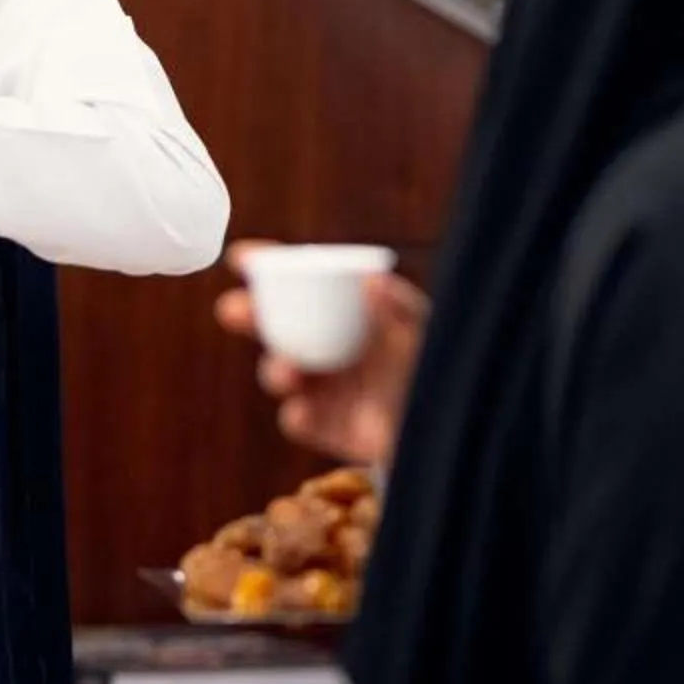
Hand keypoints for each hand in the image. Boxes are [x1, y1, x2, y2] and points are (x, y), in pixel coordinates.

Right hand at [214, 239, 429, 469]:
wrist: (450, 426)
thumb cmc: (435, 369)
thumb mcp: (425, 331)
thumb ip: (400, 308)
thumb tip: (373, 282)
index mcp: (342, 310)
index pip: (299, 281)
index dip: (267, 266)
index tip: (241, 257)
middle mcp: (326, 345)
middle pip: (274, 324)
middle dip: (248, 315)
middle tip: (234, 310)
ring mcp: (323, 387)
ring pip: (281, 373)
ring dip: (275, 369)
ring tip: (286, 371)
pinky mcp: (326, 427)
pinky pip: (299, 419)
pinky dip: (296, 415)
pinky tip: (301, 411)